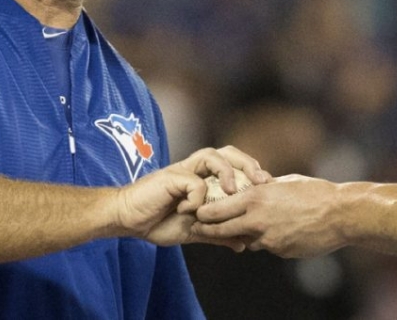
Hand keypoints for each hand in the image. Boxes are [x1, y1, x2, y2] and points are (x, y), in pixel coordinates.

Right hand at [114, 146, 269, 247]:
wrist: (127, 220)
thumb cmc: (158, 221)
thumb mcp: (195, 232)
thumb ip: (218, 235)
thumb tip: (243, 245)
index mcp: (205, 179)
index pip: (234, 165)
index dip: (253, 172)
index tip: (269, 189)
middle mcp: (196, 170)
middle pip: (228, 152)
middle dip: (248, 164)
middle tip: (262, 182)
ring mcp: (184, 171)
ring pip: (213, 155)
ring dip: (228, 172)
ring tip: (234, 192)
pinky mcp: (171, 177)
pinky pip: (194, 181)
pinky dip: (198, 198)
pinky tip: (191, 212)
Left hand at [191, 174, 344, 257]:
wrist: (340, 214)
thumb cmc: (314, 192)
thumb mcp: (285, 183)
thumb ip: (265, 187)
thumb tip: (255, 185)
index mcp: (257, 198)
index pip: (219, 209)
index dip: (205, 213)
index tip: (196, 213)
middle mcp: (258, 220)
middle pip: (223, 229)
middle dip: (208, 231)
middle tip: (197, 229)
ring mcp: (269, 239)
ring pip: (247, 240)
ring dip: (244, 235)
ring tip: (248, 228)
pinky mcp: (281, 250)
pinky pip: (268, 246)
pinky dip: (269, 240)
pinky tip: (282, 230)